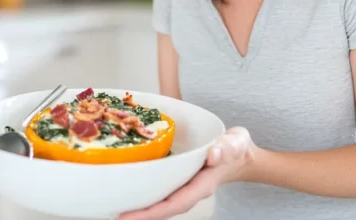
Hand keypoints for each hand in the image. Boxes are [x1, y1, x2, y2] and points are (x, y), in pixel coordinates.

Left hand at [118, 127, 254, 219]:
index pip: (175, 204)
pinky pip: (161, 190)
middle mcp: (190, 190)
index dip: (152, 212)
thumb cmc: (236, 148)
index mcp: (202, 186)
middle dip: (140, 215)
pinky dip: (146, 191)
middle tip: (115, 216)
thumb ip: (227, 147)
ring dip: (141, 206)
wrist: (239, 154)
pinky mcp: (179, 179)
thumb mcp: (235, 143)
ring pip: (160, 202)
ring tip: (116, 207)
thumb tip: (213, 153)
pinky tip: (131, 187)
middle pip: (163, 209)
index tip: (130, 217)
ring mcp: (184, 187)